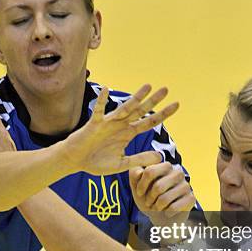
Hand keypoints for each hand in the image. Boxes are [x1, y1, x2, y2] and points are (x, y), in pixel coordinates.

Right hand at [61, 85, 178, 174]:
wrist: (75, 161)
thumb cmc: (96, 162)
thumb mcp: (122, 164)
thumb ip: (139, 159)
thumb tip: (160, 157)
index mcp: (128, 133)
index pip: (149, 122)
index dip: (162, 114)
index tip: (176, 105)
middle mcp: (120, 125)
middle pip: (140, 111)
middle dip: (153, 101)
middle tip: (166, 89)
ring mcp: (108, 123)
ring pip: (124, 108)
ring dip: (135, 98)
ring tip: (147, 87)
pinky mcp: (94, 124)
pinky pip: (98, 111)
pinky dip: (101, 101)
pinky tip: (106, 90)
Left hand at [129, 163, 195, 222]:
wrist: (161, 216)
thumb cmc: (148, 198)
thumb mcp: (137, 186)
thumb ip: (134, 175)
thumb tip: (139, 171)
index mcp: (164, 166)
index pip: (151, 171)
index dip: (142, 185)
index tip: (139, 192)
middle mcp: (177, 172)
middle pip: (158, 186)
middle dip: (149, 198)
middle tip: (148, 202)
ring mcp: (185, 185)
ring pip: (165, 198)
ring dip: (157, 207)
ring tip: (157, 207)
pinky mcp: (191, 198)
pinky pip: (174, 207)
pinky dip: (166, 212)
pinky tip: (167, 212)